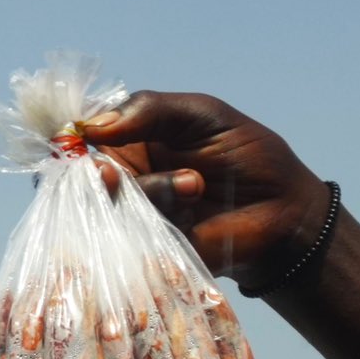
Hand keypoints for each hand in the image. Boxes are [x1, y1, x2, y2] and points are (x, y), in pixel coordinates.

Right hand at [81, 91, 329, 284]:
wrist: (285, 209)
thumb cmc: (247, 154)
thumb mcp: (201, 113)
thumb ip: (148, 109)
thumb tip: (90, 125)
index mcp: (132, 141)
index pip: (85, 137)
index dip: (74, 139)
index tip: (81, 141)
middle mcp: (129, 179)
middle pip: (89, 178)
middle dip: (101, 176)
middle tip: (115, 175)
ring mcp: (140, 216)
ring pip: (114, 207)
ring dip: (154, 192)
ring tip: (196, 185)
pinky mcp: (155, 249)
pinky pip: (135, 241)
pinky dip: (158, 224)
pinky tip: (191, 212)